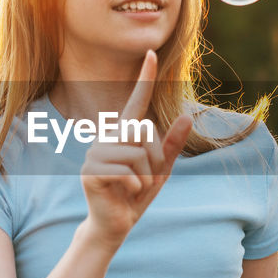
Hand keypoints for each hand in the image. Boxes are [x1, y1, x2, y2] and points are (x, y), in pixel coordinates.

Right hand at [80, 50, 191, 245]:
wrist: (115, 224)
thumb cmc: (136, 195)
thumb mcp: (161, 170)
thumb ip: (172, 145)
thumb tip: (186, 117)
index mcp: (124, 134)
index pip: (136, 102)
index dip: (144, 78)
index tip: (151, 52)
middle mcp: (107, 138)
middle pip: (143, 132)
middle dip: (154, 158)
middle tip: (145, 178)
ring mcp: (95, 153)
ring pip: (137, 153)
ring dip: (146, 176)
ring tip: (134, 187)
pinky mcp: (90, 171)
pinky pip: (126, 172)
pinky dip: (134, 186)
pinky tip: (125, 194)